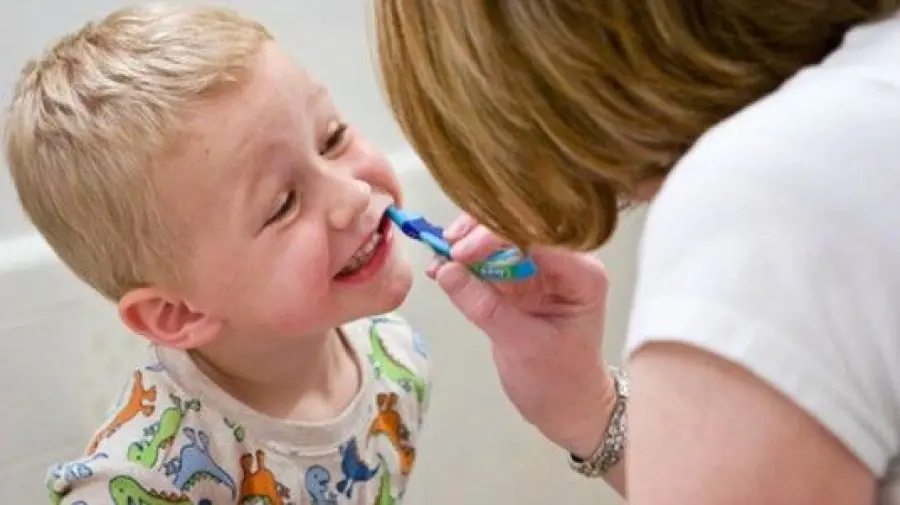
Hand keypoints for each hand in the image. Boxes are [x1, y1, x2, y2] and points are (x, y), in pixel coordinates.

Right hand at [427, 214, 616, 456]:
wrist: (568, 408)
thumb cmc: (560, 381)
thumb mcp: (522, 345)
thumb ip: (485, 307)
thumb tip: (445, 270)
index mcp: (581, 272)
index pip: (538, 234)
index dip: (497, 235)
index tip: (462, 252)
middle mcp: (563, 262)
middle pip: (518, 227)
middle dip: (479, 234)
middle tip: (445, 250)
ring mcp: (539, 269)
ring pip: (499, 239)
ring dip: (466, 245)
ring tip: (438, 259)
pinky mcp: (518, 281)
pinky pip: (488, 261)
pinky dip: (464, 263)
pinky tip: (440, 269)